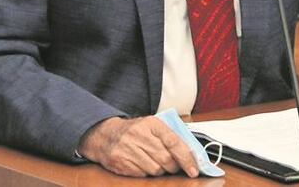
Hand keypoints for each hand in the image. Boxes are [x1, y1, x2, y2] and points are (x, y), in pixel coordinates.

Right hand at [77, 116, 198, 177]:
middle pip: (166, 159)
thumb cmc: (134, 131)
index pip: (174, 142)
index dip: (187, 158)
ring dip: (160, 170)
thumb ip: (170, 136)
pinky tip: (142, 164)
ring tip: (154, 162)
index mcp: (151, 123)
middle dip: (173, 166)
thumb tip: (192, 153)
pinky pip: (143, 175)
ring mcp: (129, 149)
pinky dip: (146, 173)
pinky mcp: (121, 163)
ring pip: (156, 170)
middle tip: (172, 165)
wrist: (105, 135)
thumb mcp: (151, 126)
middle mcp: (139, 135)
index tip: (194, 169)